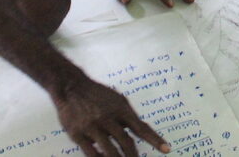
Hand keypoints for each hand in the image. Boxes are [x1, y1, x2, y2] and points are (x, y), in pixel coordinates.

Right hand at [53, 76, 169, 155]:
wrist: (71, 87)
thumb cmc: (97, 94)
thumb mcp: (117, 100)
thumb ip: (127, 116)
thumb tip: (140, 131)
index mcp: (121, 109)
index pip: (141, 128)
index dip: (155, 140)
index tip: (167, 149)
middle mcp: (109, 118)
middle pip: (126, 143)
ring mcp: (93, 127)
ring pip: (110, 152)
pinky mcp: (78, 134)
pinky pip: (92, 153)